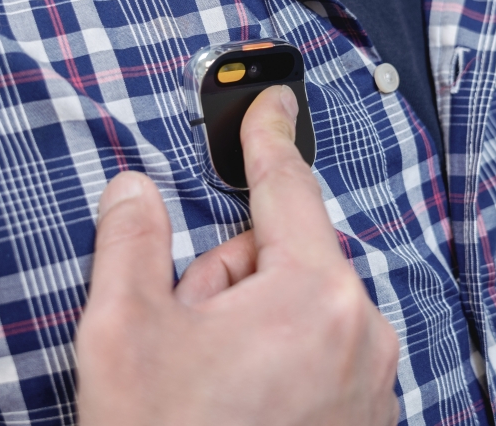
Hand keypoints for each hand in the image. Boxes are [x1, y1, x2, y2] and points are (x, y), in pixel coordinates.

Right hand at [75, 85, 399, 425]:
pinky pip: (322, 350)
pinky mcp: (367, 415)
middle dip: (230, 275)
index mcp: (314, 300)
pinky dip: (279, 357)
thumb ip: (130, 242)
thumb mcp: (124, 333)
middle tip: (185, 331)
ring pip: (300, 305)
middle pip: (286, 256)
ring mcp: (371, 381)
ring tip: (209, 377)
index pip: (287, 188)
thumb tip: (133, 191)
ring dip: (251, 320)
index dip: (267, 136)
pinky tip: (239, 398)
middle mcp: (361, 335)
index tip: (273, 101)